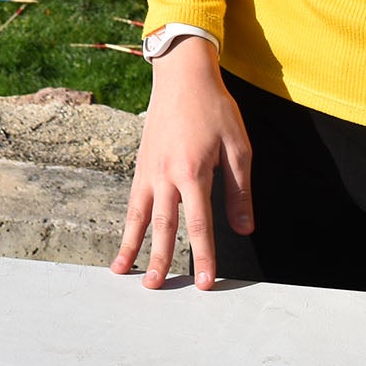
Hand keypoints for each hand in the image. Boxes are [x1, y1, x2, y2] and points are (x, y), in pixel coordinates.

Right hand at [111, 37, 251, 288]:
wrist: (182, 77)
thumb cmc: (215, 110)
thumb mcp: (238, 149)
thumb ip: (239, 192)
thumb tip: (243, 229)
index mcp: (193, 172)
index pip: (199, 225)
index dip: (204, 256)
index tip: (205, 283)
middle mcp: (165, 175)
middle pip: (162, 227)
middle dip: (159, 260)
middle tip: (155, 288)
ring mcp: (148, 170)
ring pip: (137, 216)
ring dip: (130, 245)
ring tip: (121, 271)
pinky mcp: (141, 164)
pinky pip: (133, 200)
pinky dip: (128, 222)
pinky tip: (126, 237)